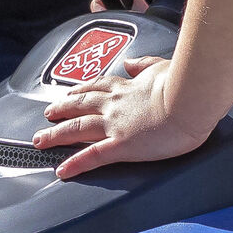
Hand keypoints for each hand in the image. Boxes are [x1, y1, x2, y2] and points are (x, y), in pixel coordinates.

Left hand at [34, 57, 216, 177]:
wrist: (191, 98)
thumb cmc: (184, 83)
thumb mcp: (162, 66)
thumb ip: (144, 64)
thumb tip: (131, 62)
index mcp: (128, 87)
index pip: (98, 86)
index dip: (82, 90)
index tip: (71, 92)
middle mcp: (116, 105)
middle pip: (80, 106)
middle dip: (61, 109)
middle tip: (47, 114)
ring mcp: (116, 125)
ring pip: (78, 129)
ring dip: (56, 134)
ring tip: (41, 141)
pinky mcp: (121, 146)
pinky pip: (92, 156)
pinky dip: (75, 163)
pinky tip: (62, 170)